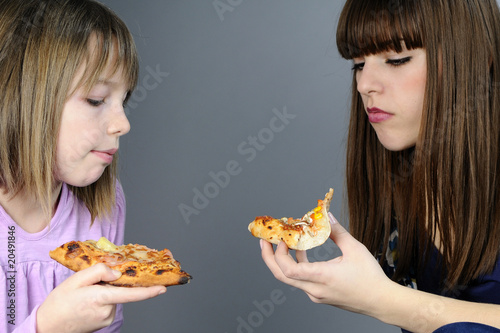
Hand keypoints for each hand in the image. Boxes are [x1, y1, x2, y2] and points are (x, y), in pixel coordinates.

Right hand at [37, 263, 165, 332]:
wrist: (48, 327)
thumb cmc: (59, 302)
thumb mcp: (76, 280)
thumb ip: (99, 271)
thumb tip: (117, 273)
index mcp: (100, 298)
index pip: (130, 295)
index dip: (149, 291)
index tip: (163, 287)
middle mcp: (107, 310)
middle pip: (120, 290)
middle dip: (112, 283)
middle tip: (91, 284)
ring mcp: (107, 318)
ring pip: (115, 297)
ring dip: (106, 291)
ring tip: (85, 295)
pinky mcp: (105, 322)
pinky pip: (110, 304)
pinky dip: (104, 299)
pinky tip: (88, 302)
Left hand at [260, 213, 392, 315]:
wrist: (381, 302)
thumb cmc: (371, 278)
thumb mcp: (355, 249)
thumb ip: (337, 232)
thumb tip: (327, 216)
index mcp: (322, 278)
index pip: (289, 271)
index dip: (279, 254)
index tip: (279, 239)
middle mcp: (315, 289)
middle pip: (282, 276)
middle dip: (269, 257)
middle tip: (264, 241)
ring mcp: (316, 294)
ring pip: (290, 279)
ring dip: (283, 260)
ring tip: (282, 242)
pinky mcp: (319, 295)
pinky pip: (301, 280)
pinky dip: (296, 265)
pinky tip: (301, 250)